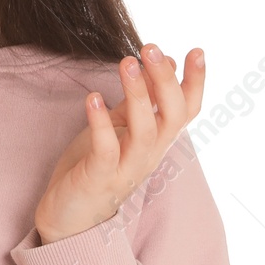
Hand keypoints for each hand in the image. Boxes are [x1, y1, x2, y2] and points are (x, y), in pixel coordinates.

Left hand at [32, 44, 205, 244]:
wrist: (68, 217)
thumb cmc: (95, 167)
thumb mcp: (122, 126)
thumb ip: (142, 99)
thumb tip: (165, 63)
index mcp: (158, 141)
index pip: (187, 110)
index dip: (195, 83)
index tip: (196, 51)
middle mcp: (149, 154)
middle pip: (172, 116)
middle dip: (165, 80)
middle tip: (150, 47)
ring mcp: (126, 168)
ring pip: (145, 130)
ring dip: (137, 94)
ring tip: (126, 63)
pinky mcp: (99, 178)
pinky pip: (106, 150)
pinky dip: (101, 123)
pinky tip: (93, 98)